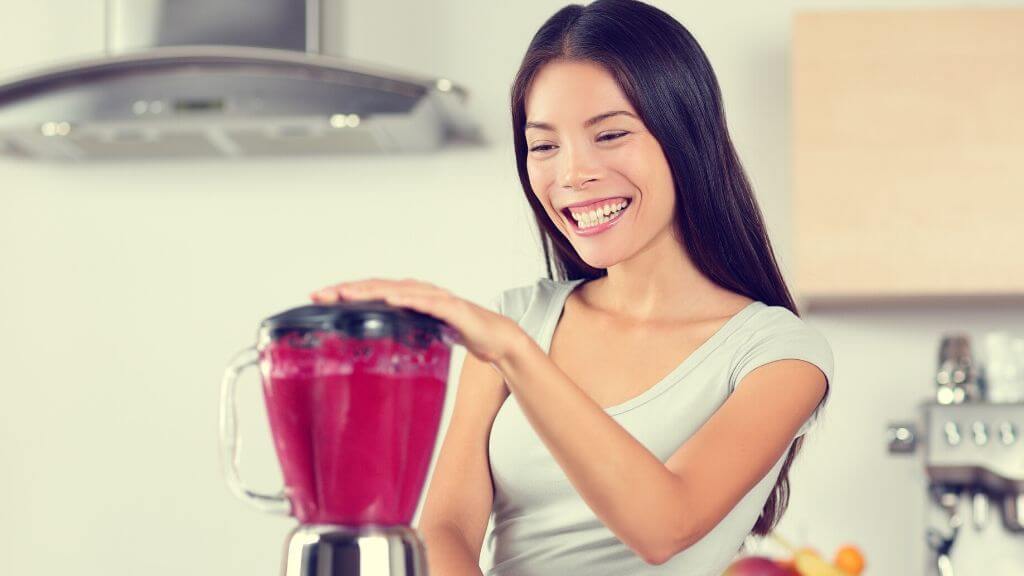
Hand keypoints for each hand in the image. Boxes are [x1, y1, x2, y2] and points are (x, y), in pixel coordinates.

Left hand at [310, 278, 525, 364]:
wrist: (495, 338)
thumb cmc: (458, 335)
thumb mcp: (421, 337)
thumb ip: (399, 336)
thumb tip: (370, 352)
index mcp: (409, 298)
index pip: (371, 292)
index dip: (343, 293)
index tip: (316, 298)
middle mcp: (419, 292)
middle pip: (378, 286)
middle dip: (348, 289)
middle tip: (320, 294)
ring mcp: (436, 298)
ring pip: (398, 290)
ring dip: (371, 291)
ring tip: (347, 294)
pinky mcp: (452, 309)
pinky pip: (428, 303)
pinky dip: (409, 299)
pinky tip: (392, 299)